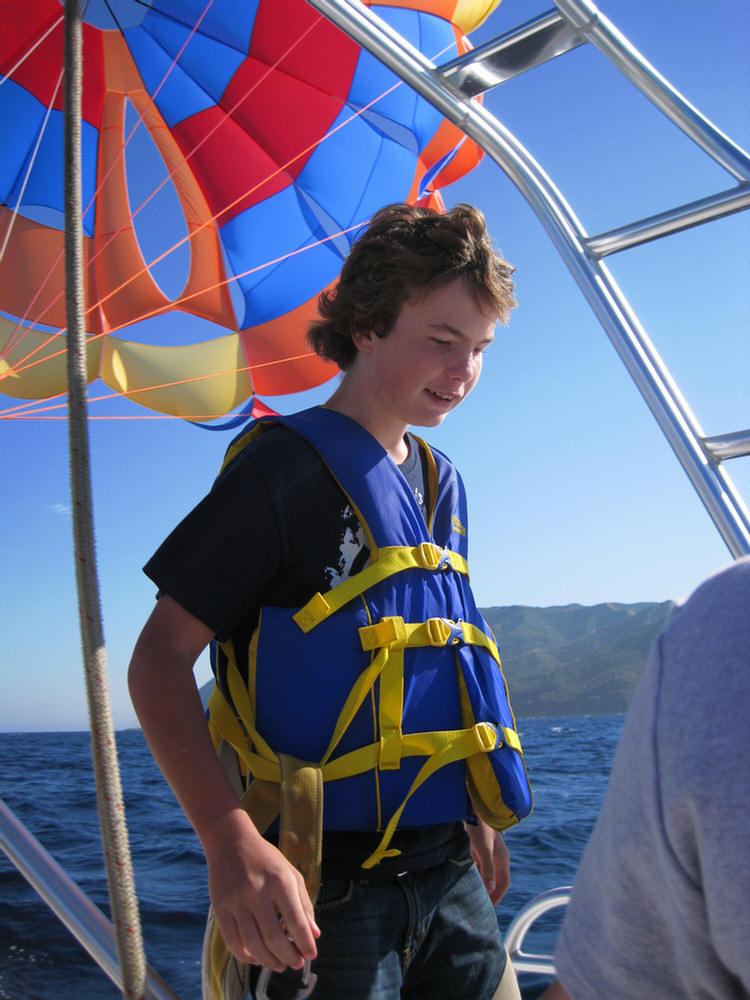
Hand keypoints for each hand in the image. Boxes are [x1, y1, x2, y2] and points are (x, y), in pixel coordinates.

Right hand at [204, 809, 319, 970]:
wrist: (231, 843)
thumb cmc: (266, 859)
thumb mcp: (291, 874)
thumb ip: (304, 904)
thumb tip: (314, 934)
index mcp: (280, 881)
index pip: (296, 921)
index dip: (305, 943)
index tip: (311, 954)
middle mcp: (258, 892)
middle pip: (275, 938)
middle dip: (289, 956)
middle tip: (296, 963)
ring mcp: (237, 902)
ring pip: (254, 945)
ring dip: (269, 961)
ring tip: (280, 965)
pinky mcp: (221, 909)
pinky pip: (233, 942)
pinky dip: (246, 956)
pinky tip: (257, 958)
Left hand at [467, 816, 510, 904]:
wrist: (472, 808)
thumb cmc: (480, 827)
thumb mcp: (484, 849)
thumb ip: (487, 868)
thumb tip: (491, 889)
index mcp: (502, 858)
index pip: (503, 883)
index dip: (498, 896)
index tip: (490, 908)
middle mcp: (496, 856)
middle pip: (494, 879)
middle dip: (489, 893)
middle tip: (480, 905)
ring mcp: (487, 852)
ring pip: (485, 873)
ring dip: (480, 883)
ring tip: (472, 895)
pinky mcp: (478, 847)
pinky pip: (477, 865)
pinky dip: (474, 873)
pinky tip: (466, 879)